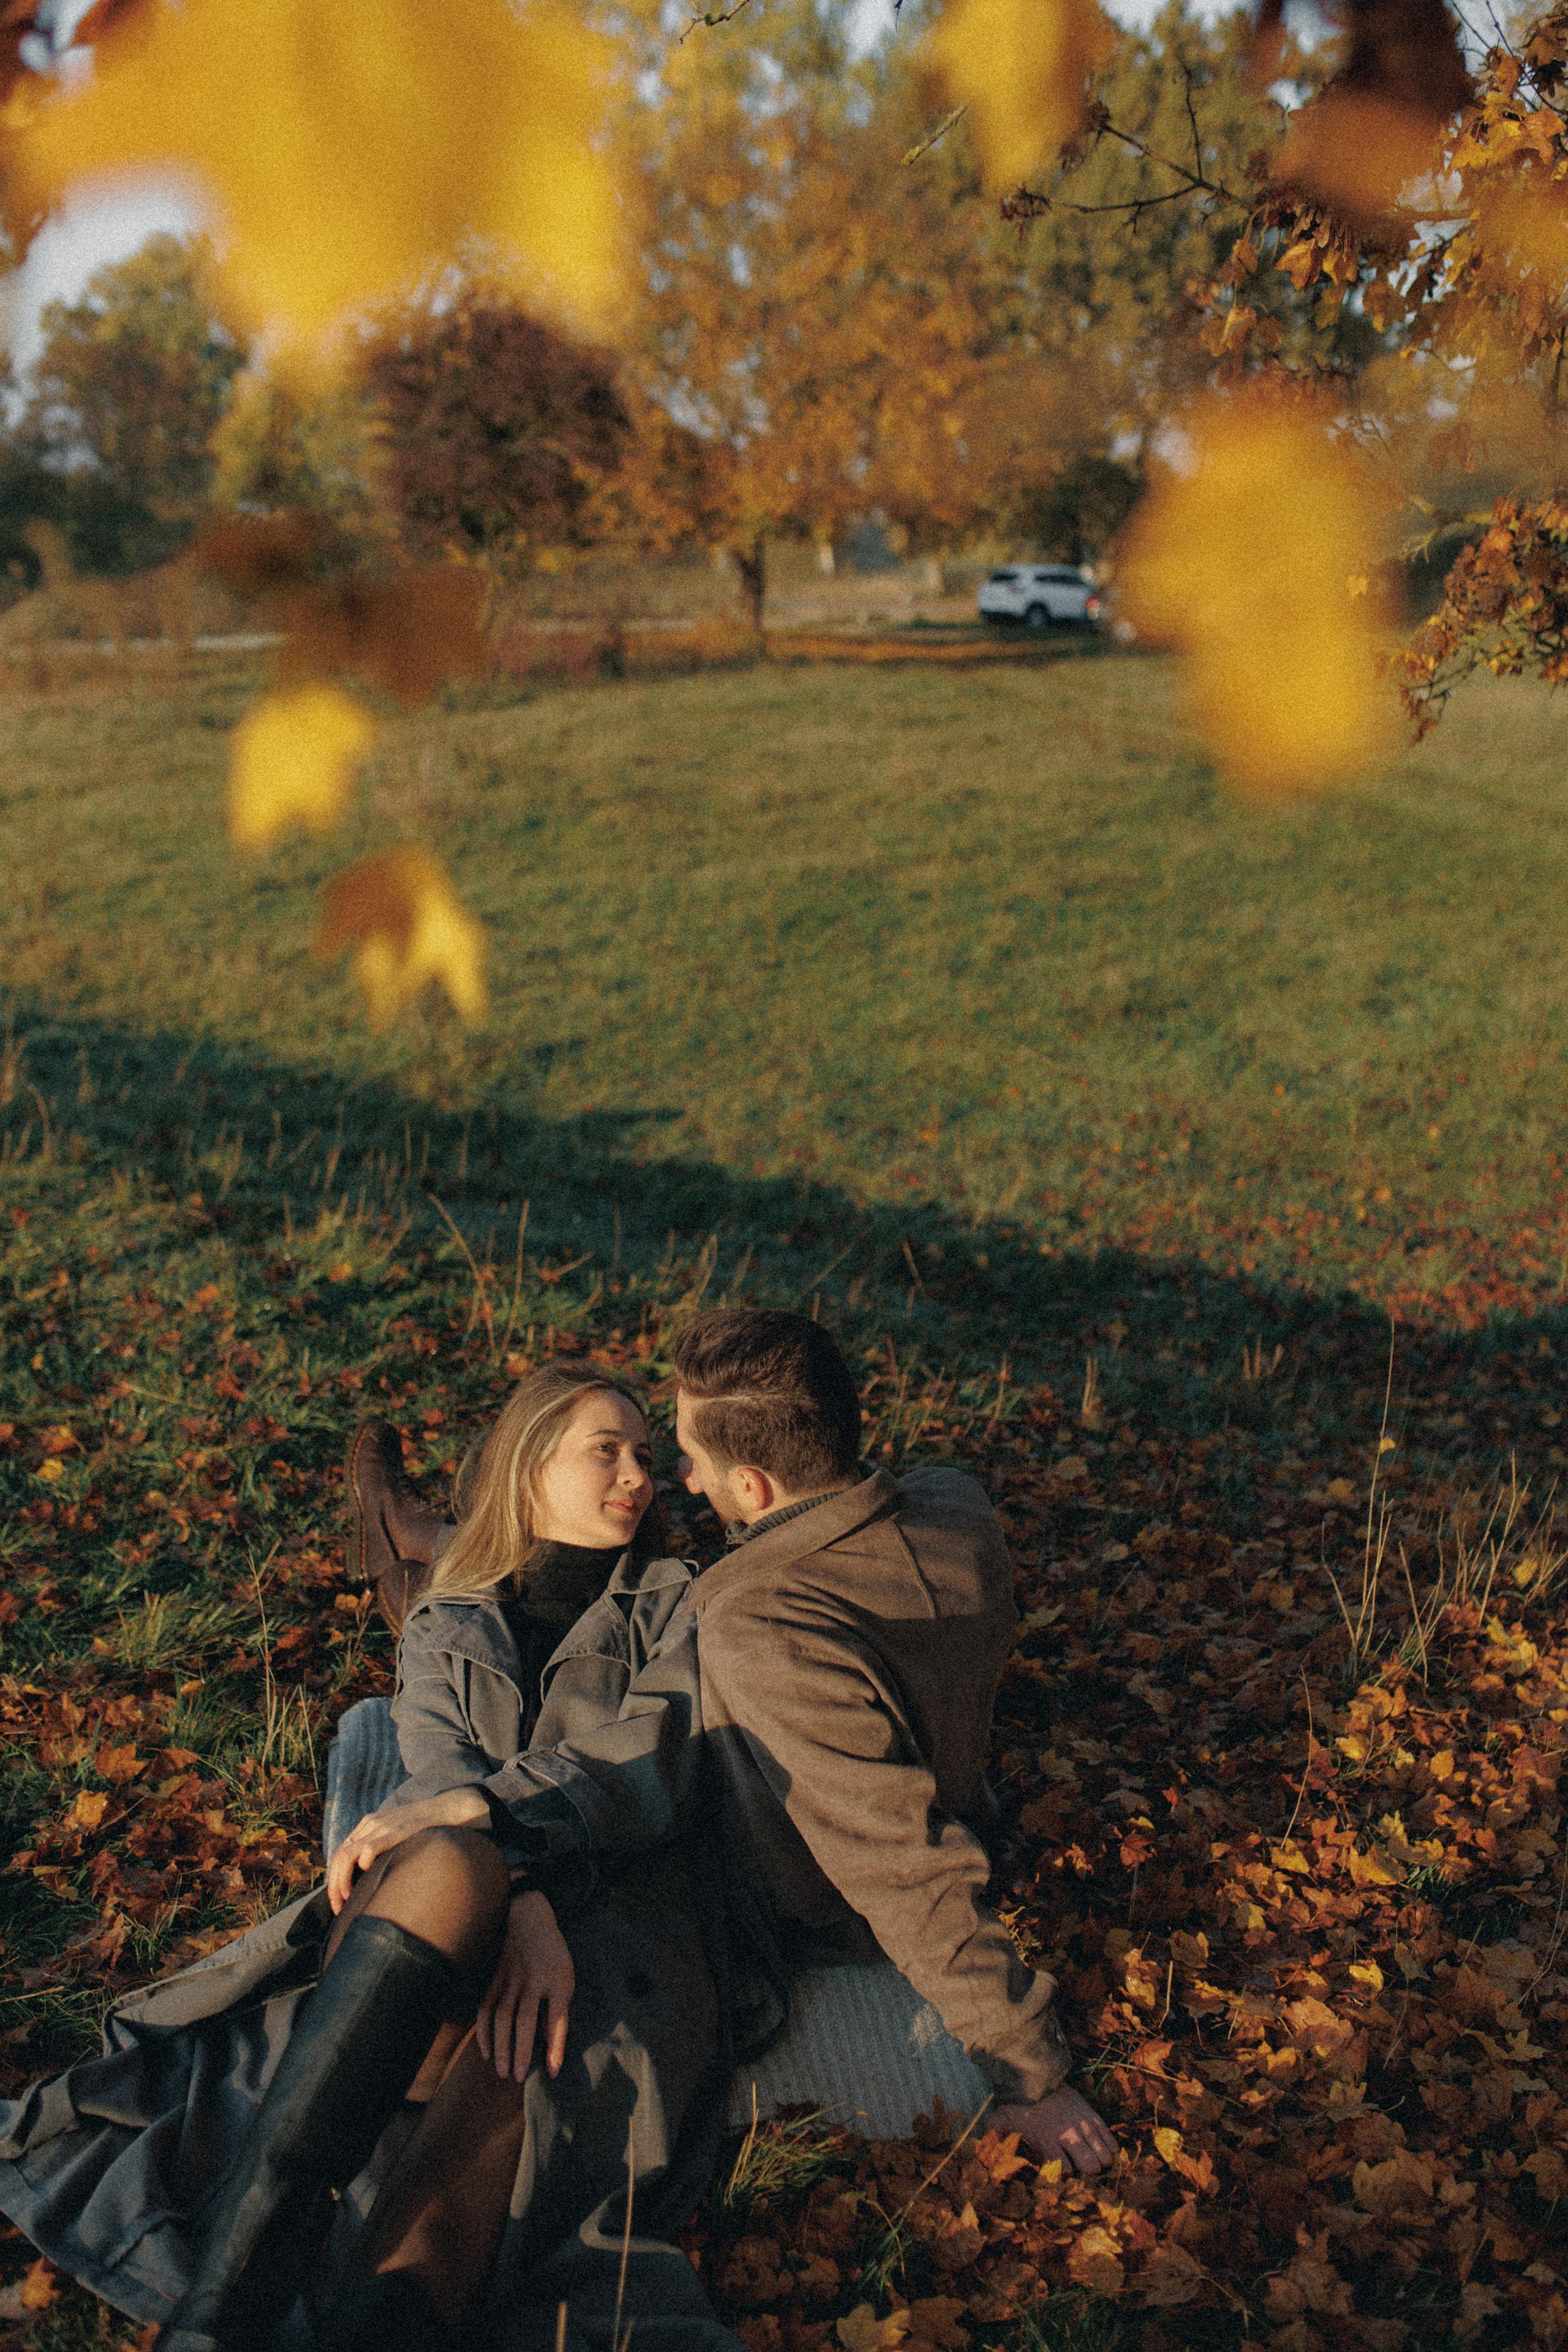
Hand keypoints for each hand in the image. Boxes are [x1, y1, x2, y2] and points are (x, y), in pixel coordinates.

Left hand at [326, 1785, 488, 1912]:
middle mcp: (370, 1824)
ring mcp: (382, 1826)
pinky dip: (363, 1864)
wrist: (449, 1808)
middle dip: (334, 1886)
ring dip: (342, 1881)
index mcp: (369, 1825)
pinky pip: (369, 1849)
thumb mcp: (398, 1836)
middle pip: (339, 1856)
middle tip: (338, 1908)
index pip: (340, 1854)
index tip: (339, 1903)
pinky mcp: (395, 1830)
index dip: (334, 1880)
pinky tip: (369, 1876)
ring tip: (348, 1900)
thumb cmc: (427, 1828)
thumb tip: (371, 1880)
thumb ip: (384, 1849)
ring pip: (347, 1855)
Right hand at [476, 1889, 573, 2081]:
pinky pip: (487, 2007)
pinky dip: (484, 2030)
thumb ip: (557, 2011)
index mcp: (559, 1980)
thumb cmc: (554, 1956)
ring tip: (502, 2071)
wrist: (530, 1918)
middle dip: (521, 2050)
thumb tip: (549, 2047)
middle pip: (525, 2019)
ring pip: (503, 2015)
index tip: (553, 2072)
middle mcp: (535, 1979)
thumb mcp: (566, 1978)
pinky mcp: (496, 1978)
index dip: (555, 2047)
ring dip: (501, 2045)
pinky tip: (485, 2051)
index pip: (557, 2018)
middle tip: (518, 2078)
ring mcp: (512, 1978)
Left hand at [991, 2087, 1116, 2174]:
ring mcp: (1084, 2125)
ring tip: (1093, 2162)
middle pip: (1091, 2166)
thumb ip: (994, 2138)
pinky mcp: (1092, 2115)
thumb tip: (980, 2154)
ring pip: (1105, 2155)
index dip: (1064, 2176)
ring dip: (1100, 2162)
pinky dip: (1109, 2148)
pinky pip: (1110, 2139)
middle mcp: (1069, 2134)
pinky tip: (1103, 2151)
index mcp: (1048, 2140)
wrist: (1038, 2073)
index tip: (1059, 2174)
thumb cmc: (1020, 2101)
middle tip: (1081, 2170)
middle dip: (1088, 2172)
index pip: (1065, 2171)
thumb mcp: (1002, 2120)